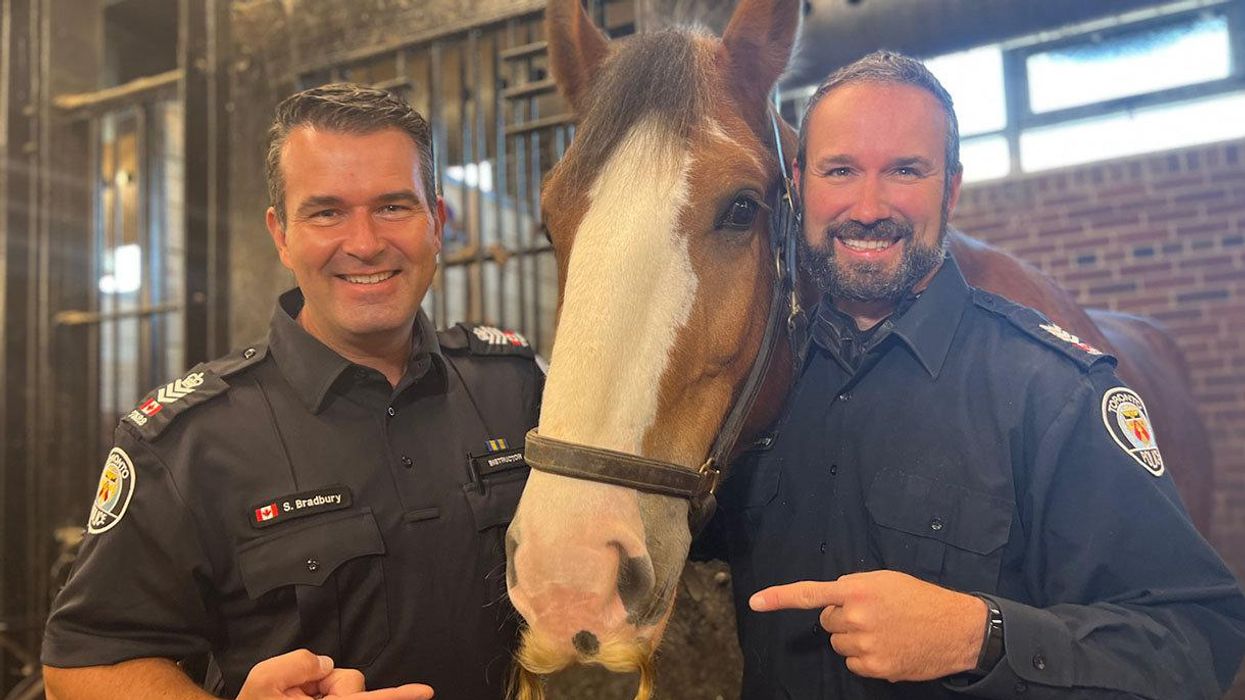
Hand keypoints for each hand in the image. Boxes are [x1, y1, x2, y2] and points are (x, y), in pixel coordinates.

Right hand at [237, 649, 434, 698]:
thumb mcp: (265, 679)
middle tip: (296, 691)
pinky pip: (334, 688)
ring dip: (320, 688)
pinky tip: (303, 696)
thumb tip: (325, 665)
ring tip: (294, 697)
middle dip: (328, 682)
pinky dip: (321, 689)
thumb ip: (297, 663)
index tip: (425, 691)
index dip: (398, 696)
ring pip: (343, 685)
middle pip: (350, 684)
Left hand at [750, 570, 986, 681]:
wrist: (956, 629)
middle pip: (826, 622)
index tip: (755, 602)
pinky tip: (888, 647)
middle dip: (842, 618)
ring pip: (838, 644)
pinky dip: (865, 658)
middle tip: (872, 614)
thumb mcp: (885, 580)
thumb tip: (833, 599)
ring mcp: (865, 645)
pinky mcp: (875, 667)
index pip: (810, 594)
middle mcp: (856, 617)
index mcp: (856, 589)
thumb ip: (854, 586)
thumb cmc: (920, 599)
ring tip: (884, 630)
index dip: (779, 598)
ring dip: (853, 639)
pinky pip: (852, 663)